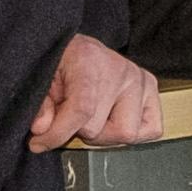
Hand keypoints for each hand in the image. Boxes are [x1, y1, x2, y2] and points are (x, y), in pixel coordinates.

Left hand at [28, 30, 162, 152]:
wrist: (79, 48)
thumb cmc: (61, 63)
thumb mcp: (42, 80)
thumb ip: (40, 104)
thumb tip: (42, 129)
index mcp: (89, 60)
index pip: (82, 109)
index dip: (58, 133)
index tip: (39, 142)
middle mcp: (121, 69)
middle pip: (99, 128)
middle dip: (79, 131)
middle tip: (71, 118)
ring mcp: (140, 79)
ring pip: (126, 134)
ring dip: (104, 135)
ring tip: (93, 118)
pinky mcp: (152, 91)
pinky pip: (151, 130)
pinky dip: (131, 133)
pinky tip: (114, 120)